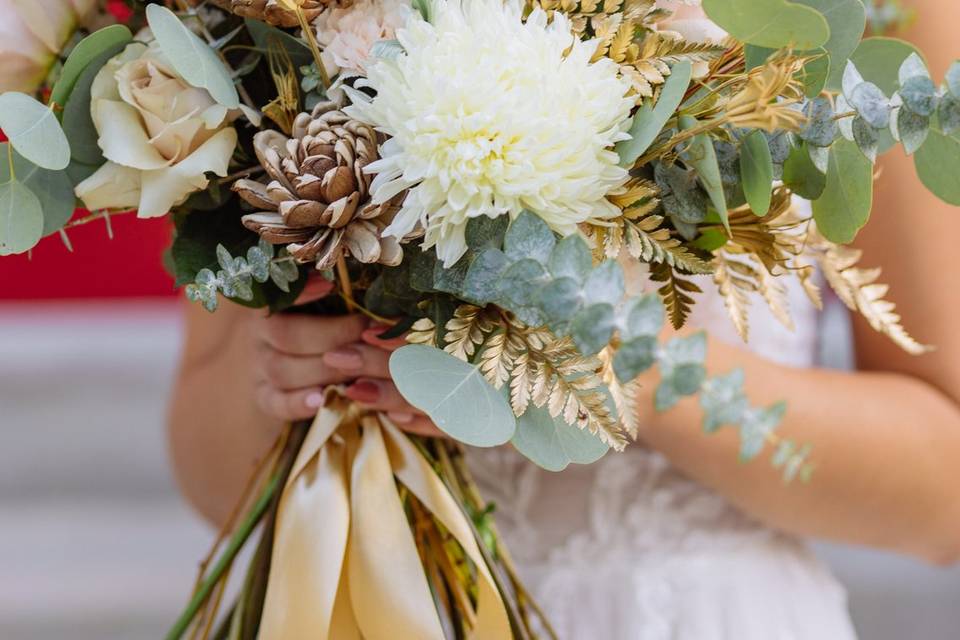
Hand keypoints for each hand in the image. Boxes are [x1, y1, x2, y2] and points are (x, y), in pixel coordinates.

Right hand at [251, 274, 443, 436]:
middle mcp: (254, 334)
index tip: (328, 285)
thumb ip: (333, 301)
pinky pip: (276, 403)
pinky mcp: (264, 399)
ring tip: (360, 366)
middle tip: (369, 332)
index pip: (272, 293)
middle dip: (334, 335)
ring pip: (283, 370)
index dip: (298, 290)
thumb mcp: (311, 309)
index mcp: (266, 303)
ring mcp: (256, 369)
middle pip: (285, 334)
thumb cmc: (308, 330)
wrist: (273, 375)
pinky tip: (321, 400)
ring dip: (326, 369)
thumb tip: (375, 293)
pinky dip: (298, 403)